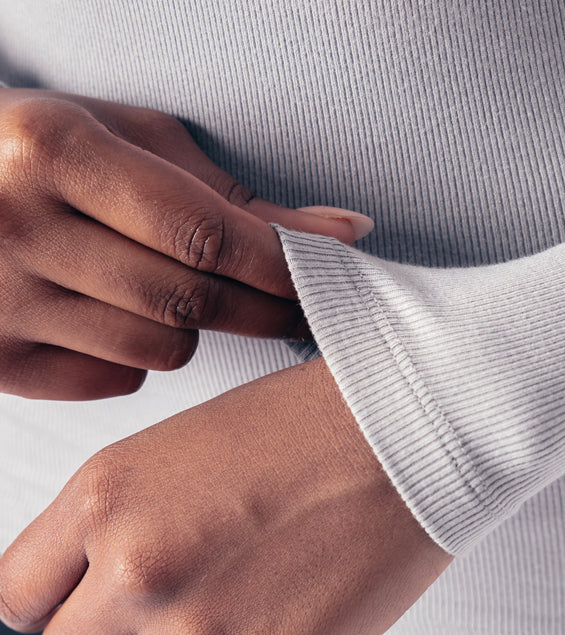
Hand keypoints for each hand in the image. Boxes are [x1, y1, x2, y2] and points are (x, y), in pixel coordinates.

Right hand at [0, 88, 372, 399]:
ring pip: (162, 350)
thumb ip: (233, 196)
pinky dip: (137, 357)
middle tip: (295, 304)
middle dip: (262, 308)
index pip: (205, 233)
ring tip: (173, 289)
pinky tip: (112, 315)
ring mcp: (0, 302)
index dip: (280, 266)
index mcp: (53, 150)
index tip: (326, 277)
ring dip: (194, 329)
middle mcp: (17, 227)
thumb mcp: (126, 142)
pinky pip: (117, 381)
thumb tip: (347, 232)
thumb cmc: (43, 155)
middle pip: (190, 300)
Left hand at [0, 359, 451, 634]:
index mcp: (105, 496)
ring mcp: (197, 627)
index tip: (93, 610)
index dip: (59, 607)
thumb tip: (99, 585)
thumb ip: (125, 518)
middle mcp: (136, 565)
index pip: (17, 599)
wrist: (409, 435)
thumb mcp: (182, 447)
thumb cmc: (313, 427)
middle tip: (181, 613)